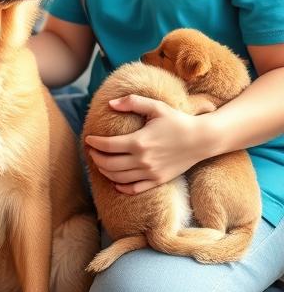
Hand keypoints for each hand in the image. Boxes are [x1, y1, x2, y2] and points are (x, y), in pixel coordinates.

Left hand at [84, 94, 209, 194]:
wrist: (202, 140)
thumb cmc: (178, 121)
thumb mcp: (156, 106)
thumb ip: (132, 102)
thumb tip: (110, 103)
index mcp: (139, 141)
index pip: (107, 146)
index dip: (94, 143)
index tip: (88, 139)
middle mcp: (143, 160)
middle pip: (109, 164)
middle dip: (95, 158)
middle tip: (91, 151)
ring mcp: (151, 173)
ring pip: (118, 178)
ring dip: (104, 171)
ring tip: (100, 162)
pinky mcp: (159, 180)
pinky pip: (135, 189)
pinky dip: (121, 187)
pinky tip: (115, 182)